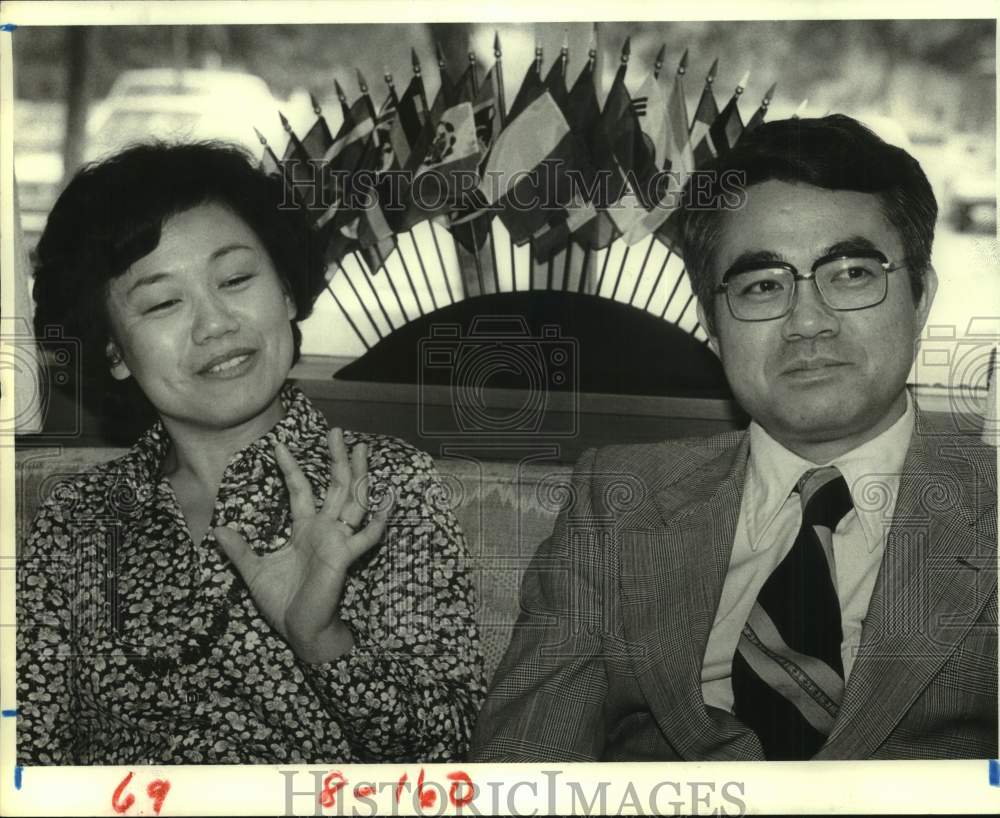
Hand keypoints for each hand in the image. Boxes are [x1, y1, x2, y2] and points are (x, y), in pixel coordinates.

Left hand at [214, 428, 389, 663]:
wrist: (299, 629)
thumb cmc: (282, 602)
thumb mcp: (254, 571)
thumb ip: (239, 550)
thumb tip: (217, 529)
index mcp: (305, 529)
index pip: (300, 490)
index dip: (291, 468)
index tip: (278, 445)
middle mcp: (325, 529)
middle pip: (335, 487)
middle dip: (336, 459)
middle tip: (336, 432)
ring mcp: (338, 541)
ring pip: (353, 501)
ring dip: (359, 476)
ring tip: (361, 450)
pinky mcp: (345, 557)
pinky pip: (366, 536)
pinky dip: (379, 520)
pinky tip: (389, 501)